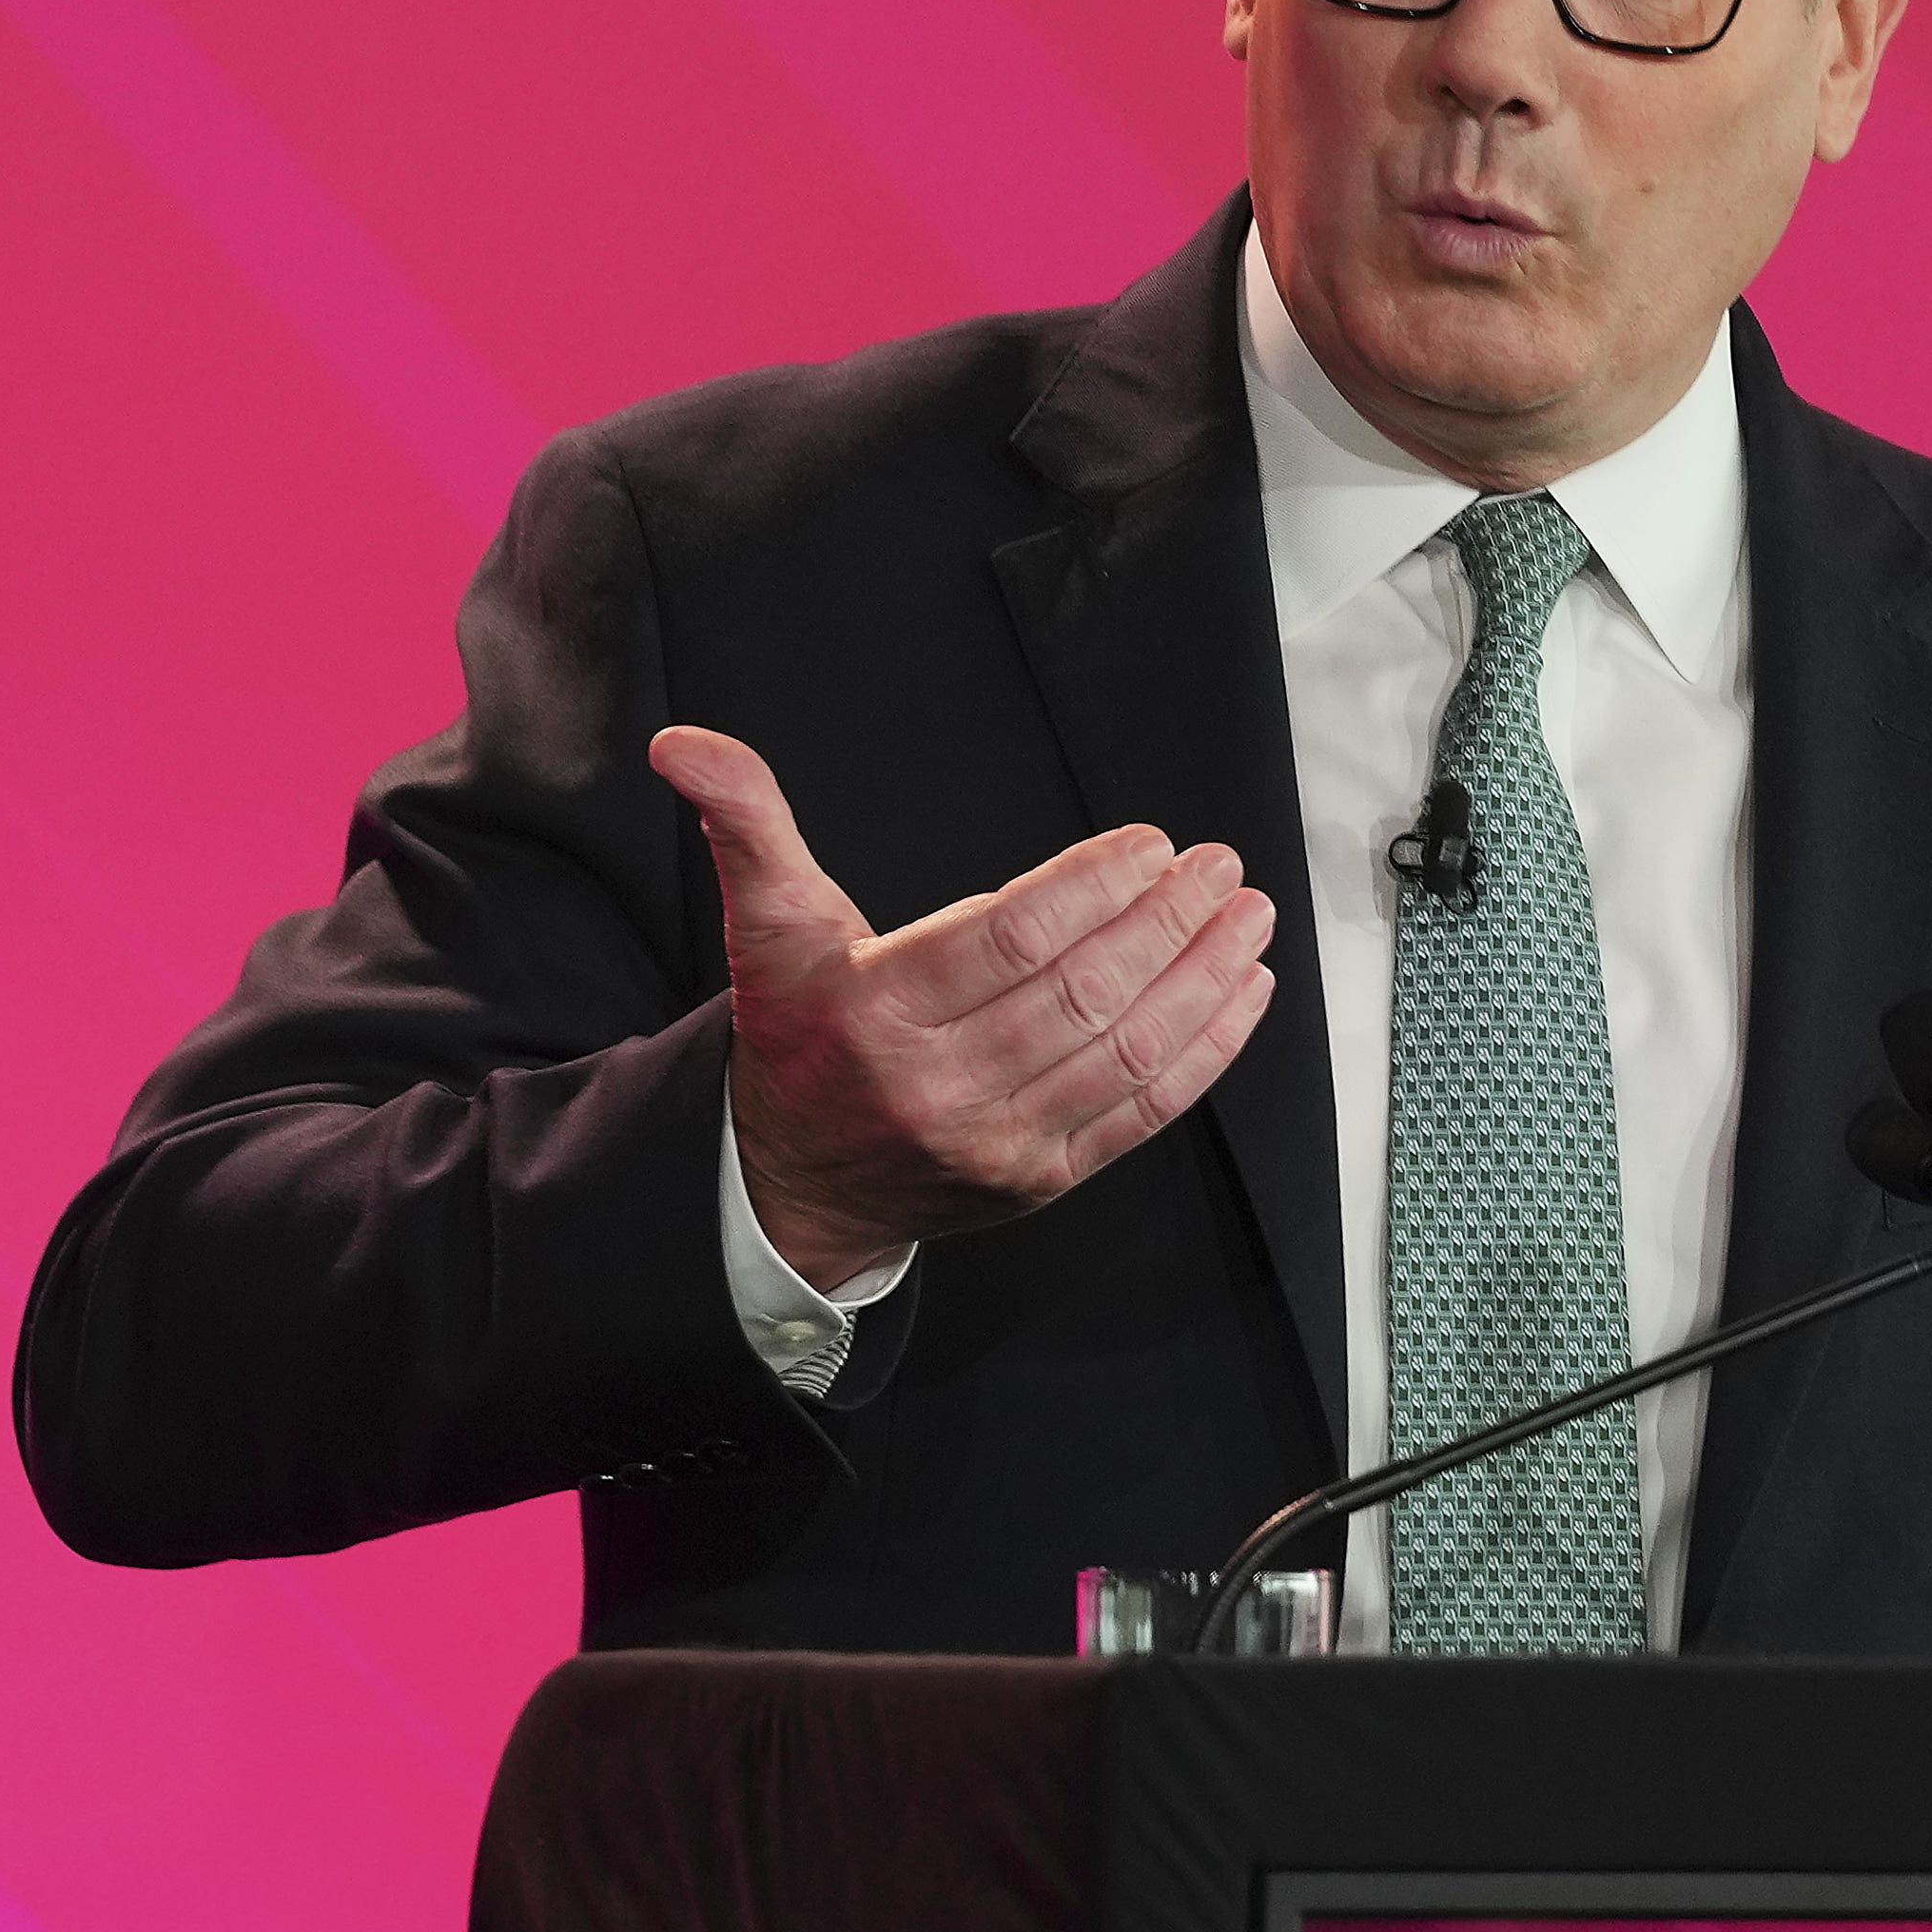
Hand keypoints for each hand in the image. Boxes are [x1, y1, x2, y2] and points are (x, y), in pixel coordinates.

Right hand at [649, 726, 1278, 1290]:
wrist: (791, 1187)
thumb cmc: (800, 1036)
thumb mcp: (769, 928)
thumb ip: (747, 827)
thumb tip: (684, 743)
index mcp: (875, 1011)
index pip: (1009, 939)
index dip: (1092, 886)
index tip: (1151, 844)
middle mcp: (938, 1084)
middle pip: (1082, 991)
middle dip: (1166, 921)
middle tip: (1219, 866)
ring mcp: (997, 1143)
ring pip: (1126, 1051)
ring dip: (1202, 977)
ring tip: (1247, 915)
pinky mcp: (1042, 1181)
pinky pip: (1143, 1112)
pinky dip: (1207, 1051)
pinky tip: (1243, 991)